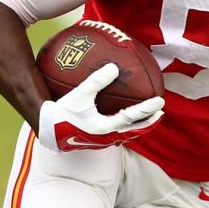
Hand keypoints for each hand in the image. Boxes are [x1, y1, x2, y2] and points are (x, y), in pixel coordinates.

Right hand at [37, 63, 163, 151]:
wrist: (47, 132)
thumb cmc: (62, 113)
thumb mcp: (79, 94)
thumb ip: (96, 81)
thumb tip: (114, 67)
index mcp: (104, 127)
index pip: (132, 118)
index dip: (147, 109)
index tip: (160, 101)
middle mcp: (107, 137)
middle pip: (135, 131)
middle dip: (149, 122)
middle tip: (161, 111)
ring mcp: (103, 140)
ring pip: (128, 134)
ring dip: (140, 125)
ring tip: (149, 116)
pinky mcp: (98, 140)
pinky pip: (118, 133)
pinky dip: (128, 125)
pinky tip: (126, 116)